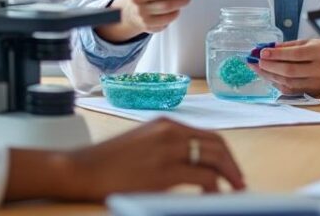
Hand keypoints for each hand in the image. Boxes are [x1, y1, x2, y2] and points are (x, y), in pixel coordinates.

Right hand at [6, 120, 244, 201]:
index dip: (224, 153)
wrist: (80, 169)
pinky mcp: (164, 171)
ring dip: (228, 176)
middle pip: (216, 144)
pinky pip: (203, 177)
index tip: (231, 169)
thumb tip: (192, 165)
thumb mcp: (141, 145)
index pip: (207, 135)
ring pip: (214, 159)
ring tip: (232, 190)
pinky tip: (213, 196)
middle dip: (232, 164)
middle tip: (239, 182)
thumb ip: (166, 148)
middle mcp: (170, 131)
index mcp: (165, 124)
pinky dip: (214, 187)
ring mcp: (168, 149)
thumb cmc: (105, 162)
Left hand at [251, 39, 319, 95]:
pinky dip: (277, 83)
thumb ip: (289, 45)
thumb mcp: (309, 42)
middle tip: (256, 61)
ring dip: (269, 75)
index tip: (262, 52)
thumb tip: (269, 48)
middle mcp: (319, 70)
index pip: (295, 55)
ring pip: (288, 83)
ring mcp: (316, 84)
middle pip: (290, 71)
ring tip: (257, 68)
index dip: (277, 54)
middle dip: (270, 66)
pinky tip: (268, 76)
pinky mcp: (312, 93)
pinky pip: (290, 90)